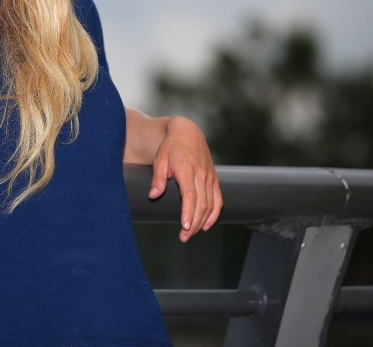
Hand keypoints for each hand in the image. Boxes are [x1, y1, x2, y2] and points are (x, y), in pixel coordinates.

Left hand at [148, 117, 221, 242]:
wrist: (187, 133)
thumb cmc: (170, 148)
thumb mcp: (159, 160)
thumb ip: (157, 179)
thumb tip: (153, 196)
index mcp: (187, 170)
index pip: (190, 195)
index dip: (188, 213)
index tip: (185, 227)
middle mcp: (201, 175)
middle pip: (201, 204)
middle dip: (194, 223)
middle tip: (184, 237)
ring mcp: (210, 177)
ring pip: (210, 204)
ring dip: (202, 222)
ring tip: (191, 234)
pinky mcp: (214, 179)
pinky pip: (218, 200)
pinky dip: (215, 214)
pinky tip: (207, 225)